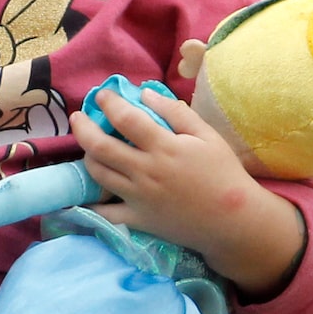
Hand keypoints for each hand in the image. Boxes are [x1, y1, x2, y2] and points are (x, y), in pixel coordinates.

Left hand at [76, 90, 306, 294]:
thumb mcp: (207, 135)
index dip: (109, 103)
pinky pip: (106, 213)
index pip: (125, 119)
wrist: (233, 220)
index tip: (102, 94)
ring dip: (86, 156)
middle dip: (83, 127)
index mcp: (163, 147)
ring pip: (98, 174)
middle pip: (100, 146)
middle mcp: (145, 171)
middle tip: (79, 117)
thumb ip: (175, 112)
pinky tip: (84, 194)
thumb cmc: (224, 173)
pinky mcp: (138, 220)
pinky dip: (91, 205)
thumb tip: (145, 93)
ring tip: (87, 146)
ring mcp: (138, 197)